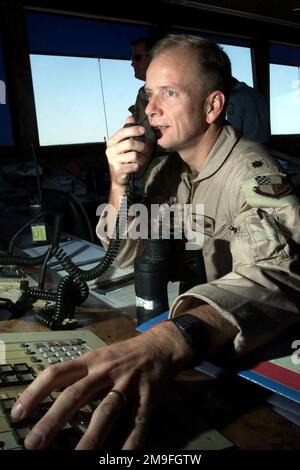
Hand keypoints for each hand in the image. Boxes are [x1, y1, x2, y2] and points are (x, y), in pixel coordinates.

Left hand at [11, 322, 191, 449]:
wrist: (160, 345)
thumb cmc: (123, 354)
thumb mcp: (98, 357)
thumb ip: (78, 374)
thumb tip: (48, 397)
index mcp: (90, 361)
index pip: (56, 373)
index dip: (34, 392)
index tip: (18, 414)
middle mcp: (106, 371)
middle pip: (76, 394)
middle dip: (53, 420)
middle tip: (33, 443)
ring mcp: (127, 384)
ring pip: (105, 412)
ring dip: (89, 438)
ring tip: (77, 458)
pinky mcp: (147, 397)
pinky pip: (137, 424)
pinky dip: (130, 444)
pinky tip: (121, 459)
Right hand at [106, 117, 152, 186]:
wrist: (119, 178)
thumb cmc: (123, 160)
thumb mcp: (124, 145)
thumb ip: (127, 132)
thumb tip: (130, 117)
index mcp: (111, 143)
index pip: (122, 132)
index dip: (134, 130)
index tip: (143, 130)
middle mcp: (110, 151)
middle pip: (130, 144)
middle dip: (142, 146)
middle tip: (147, 149)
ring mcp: (113, 161)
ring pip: (134, 155)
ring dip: (142, 157)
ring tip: (142, 159)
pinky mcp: (118, 170)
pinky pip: (134, 165)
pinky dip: (139, 166)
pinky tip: (137, 166)